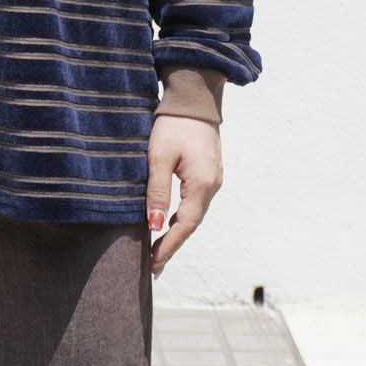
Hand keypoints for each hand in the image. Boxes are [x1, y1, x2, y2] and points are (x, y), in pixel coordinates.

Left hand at [146, 114, 222, 278]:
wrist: (194, 98)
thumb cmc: (173, 124)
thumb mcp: (159, 157)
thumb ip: (157, 191)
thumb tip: (154, 225)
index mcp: (202, 184)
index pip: (184, 226)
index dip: (168, 246)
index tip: (152, 265)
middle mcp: (213, 185)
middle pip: (191, 224)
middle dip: (171, 245)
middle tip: (153, 266)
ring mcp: (213, 179)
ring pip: (194, 214)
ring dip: (176, 232)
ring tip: (157, 250)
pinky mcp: (208, 172)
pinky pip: (195, 202)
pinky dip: (181, 217)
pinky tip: (168, 223)